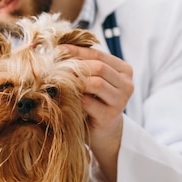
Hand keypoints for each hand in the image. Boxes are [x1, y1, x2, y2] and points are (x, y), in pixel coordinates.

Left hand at [60, 44, 133, 181]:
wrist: (102, 133)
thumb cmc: (93, 103)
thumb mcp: (90, 82)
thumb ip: (83, 66)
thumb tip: (58, 49)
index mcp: (123, 70)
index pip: (98, 54)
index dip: (77, 50)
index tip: (57, 48)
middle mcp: (127, 84)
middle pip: (98, 67)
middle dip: (74, 65)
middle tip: (54, 66)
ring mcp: (121, 100)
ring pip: (96, 82)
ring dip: (74, 81)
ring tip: (57, 80)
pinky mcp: (111, 116)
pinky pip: (88, 102)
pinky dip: (74, 98)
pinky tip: (62, 97)